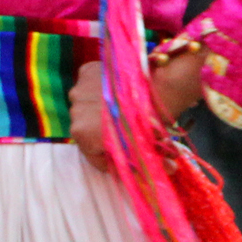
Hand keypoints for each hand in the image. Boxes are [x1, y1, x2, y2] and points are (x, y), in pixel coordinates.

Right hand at [69, 49, 206, 173]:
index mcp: (83, 135)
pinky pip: (91, 84)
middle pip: (89, 130)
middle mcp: (74, 112)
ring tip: (124, 109)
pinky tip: (119, 90)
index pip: (93, 156)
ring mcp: (78, 90)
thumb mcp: (145, 151)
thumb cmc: (148, 123)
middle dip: (106, 134)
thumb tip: (167, 170)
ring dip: (102, 110)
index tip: (129, 158)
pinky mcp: (86, 71)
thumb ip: (146, 164)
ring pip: (88, 106)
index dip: (113, 160)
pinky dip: (102, 88)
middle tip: (129, 132)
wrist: (157, 87)